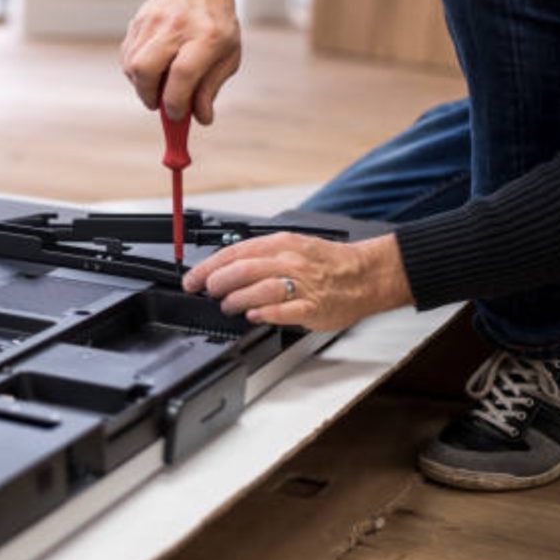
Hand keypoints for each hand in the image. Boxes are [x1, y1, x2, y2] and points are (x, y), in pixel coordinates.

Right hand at [121, 0, 240, 124]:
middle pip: (146, 68)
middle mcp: (177, 26)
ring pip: (132, 65)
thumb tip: (200, 118)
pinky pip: (127, 56)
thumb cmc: (216, 24)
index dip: (176, 102)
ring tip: (158, 83)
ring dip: (142, 84)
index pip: (183, 74)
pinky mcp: (137, 22)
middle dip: (149, 96)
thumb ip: (212, 87)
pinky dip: (136, 71)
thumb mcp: (228, 54)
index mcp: (207, 36)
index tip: (177, 115)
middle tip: (159, 104)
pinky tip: (152, 68)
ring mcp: (153, 22)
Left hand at [181, 232, 413, 330]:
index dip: (208, 268)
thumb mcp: (291, 246)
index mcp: (280, 243)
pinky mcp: (313, 307)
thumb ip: (260, 256)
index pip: (234, 252)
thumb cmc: (327, 262)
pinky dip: (263, 313)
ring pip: (258, 289)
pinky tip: (252, 316)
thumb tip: (223, 268)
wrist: (366, 274)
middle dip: (217, 283)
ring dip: (235, 299)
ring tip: (227, 306)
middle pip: (242, 270)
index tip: (193, 279)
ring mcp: (301, 284)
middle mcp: (288, 261)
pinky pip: (283, 310)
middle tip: (207, 292)